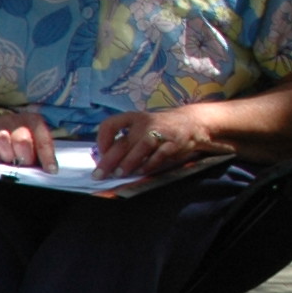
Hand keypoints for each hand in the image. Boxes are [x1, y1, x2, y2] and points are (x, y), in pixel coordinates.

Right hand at [0, 104, 54, 166]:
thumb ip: (39, 151)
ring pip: (4, 142)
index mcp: (33, 121)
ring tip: (9, 158)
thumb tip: (48, 169)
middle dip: (24, 157)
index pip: (43, 140)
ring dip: (7, 156)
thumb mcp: (31, 138)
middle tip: (23, 163)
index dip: (47, 157)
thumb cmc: (15, 135)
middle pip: (22, 141)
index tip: (51, 170)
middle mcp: (16, 120)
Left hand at [93, 103, 214, 178]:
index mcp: (134, 117)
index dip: (102, 140)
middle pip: (123, 143)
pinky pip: (159, 155)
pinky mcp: (173, 143)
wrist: (191, 122)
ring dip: (128, 162)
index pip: (111, 124)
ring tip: (119, 174)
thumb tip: (105, 160)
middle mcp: (145, 123)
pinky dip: (148, 165)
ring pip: (141, 148)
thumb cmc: (160, 128)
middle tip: (100, 175)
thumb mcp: (142, 126)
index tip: (100, 153)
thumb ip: (126, 139)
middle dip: (109, 161)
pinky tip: (140, 172)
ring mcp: (160, 133)